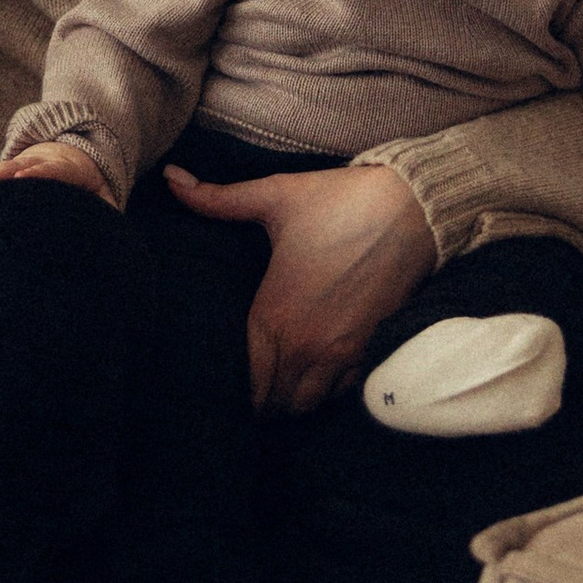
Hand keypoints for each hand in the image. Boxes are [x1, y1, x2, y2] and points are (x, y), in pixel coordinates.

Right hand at [0, 141, 113, 201]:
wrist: (71, 152)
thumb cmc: (87, 181)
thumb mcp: (102, 190)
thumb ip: (106, 207)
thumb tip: (111, 225)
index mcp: (63, 167)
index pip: (50, 169)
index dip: (38, 172)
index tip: (23, 176)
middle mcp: (37, 162)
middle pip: (16, 167)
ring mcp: (20, 165)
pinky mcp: (8, 173)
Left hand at [165, 160, 433, 415]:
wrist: (413, 209)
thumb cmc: (340, 202)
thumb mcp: (274, 196)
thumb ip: (217, 198)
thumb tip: (169, 177)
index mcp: (274, 316)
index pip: (246, 383)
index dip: (233, 389)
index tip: (226, 378)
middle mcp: (306, 346)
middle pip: (274, 404)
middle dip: (260, 399)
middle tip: (252, 381)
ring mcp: (342, 354)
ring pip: (307, 405)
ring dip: (292, 398)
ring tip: (282, 378)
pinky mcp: (372, 349)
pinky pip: (343, 393)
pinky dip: (327, 390)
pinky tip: (319, 368)